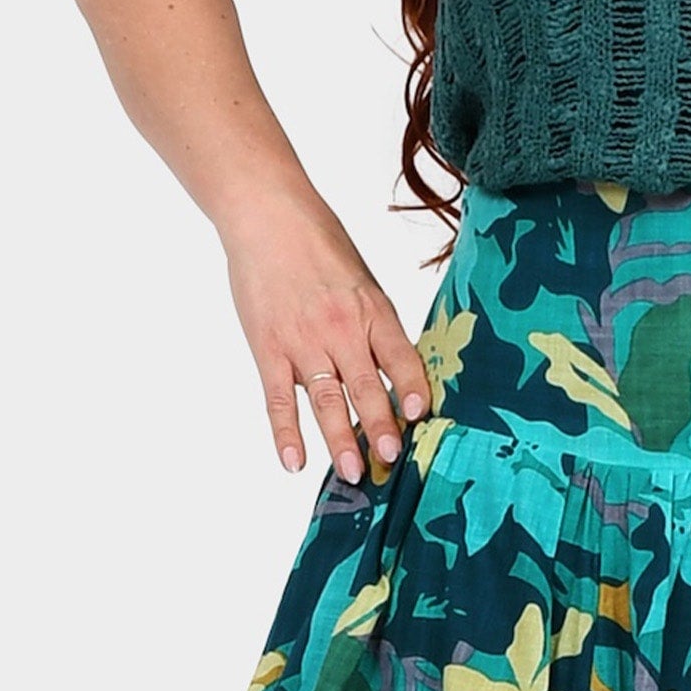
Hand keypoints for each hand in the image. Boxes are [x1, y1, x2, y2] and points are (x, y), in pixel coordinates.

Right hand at [220, 197, 433, 480]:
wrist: (267, 217)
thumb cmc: (319, 245)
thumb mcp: (361, 278)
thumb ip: (375, 323)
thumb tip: (395, 368)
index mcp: (372, 308)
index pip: (401, 358)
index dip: (413, 389)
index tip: (422, 417)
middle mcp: (342, 328)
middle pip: (367, 386)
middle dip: (381, 427)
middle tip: (392, 462)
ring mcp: (303, 341)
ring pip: (327, 400)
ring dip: (341, 439)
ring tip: (355, 473)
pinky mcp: (268, 348)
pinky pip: (279, 399)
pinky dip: (286, 433)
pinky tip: (294, 461)